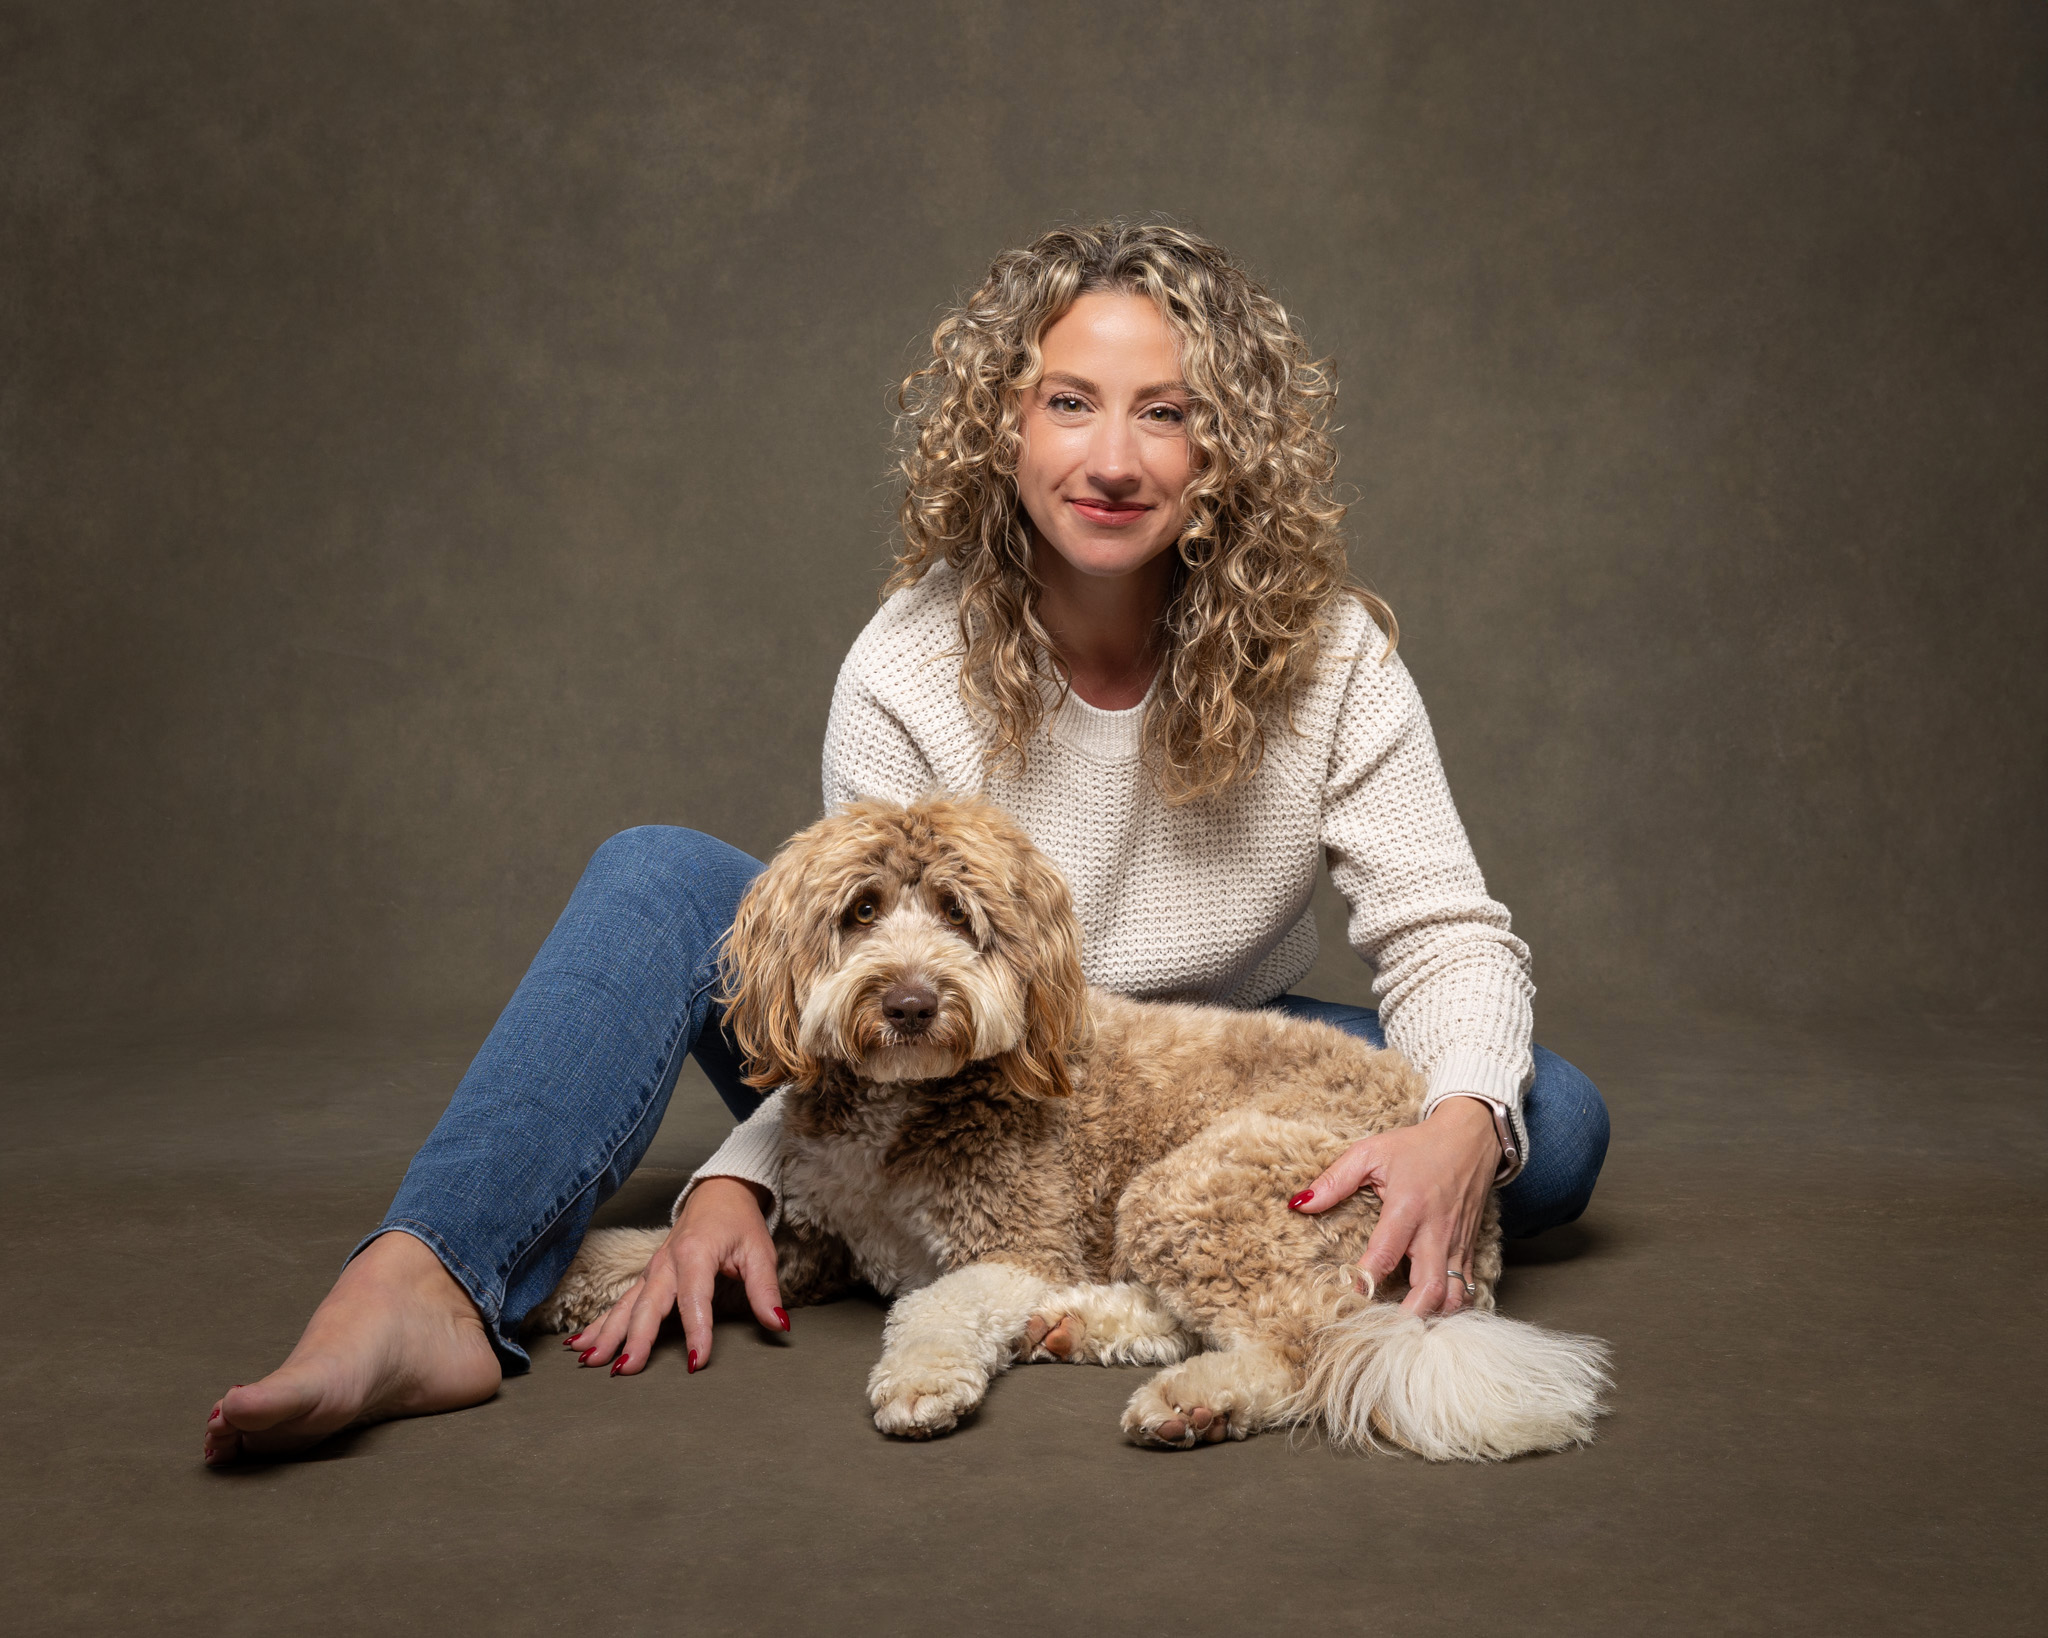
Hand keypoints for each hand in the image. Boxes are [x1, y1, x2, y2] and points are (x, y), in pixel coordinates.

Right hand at [571, 1176, 786, 1375]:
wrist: (719, 1192)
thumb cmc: (739, 1223)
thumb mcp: (760, 1252)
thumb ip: (766, 1290)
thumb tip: (779, 1324)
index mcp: (696, 1253)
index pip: (695, 1298)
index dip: (697, 1330)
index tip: (696, 1361)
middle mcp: (667, 1261)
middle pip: (649, 1304)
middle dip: (636, 1338)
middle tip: (626, 1369)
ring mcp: (652, 1269)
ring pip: (626, 1305)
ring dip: (607, 1334)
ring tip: (591, 1361)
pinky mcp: (646, 1276)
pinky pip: (619, 1302)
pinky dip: (599, 1323)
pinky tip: (580, 1344)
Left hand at [1287, 1098, 1499, 1316]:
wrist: (1471, 1138)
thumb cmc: (1418, 1146)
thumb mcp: (1371, 1152)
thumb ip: (1334, 1179)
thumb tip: (1300, 1204)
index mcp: (1408, 1207)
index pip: (1385, 1254)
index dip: (1366, 1280)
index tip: (1348, 1297)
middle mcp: (1435, 1232)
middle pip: (1429, 1289)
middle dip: (1406, 1316)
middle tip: (1380, 1329)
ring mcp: (1456, 1244)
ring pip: (1453, 1297)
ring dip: (1430, 1316)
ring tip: (1403, 1327)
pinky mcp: (1469, 1249)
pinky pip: (1466, 1289)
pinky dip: (1449, 1306)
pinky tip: (1427, 1313)